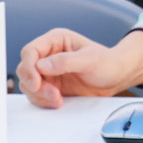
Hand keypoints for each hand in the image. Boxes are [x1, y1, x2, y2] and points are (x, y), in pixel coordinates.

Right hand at [19, 28, 142, 107]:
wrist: (116, 77)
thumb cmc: (107, 63)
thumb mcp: (90, 60)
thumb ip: (66, 61)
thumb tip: (42, 65)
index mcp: (56, 40)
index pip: (30, 51)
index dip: (29, 67)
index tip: (36, 82)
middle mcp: (48, 54)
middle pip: (25, 69)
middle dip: (35, 84)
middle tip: (53, 94)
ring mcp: (48, 71)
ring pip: (28, 84)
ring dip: (39, 95)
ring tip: (58, 99)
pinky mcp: (50, 85)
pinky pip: (36, 94)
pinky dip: (43, 101)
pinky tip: (57, 102)